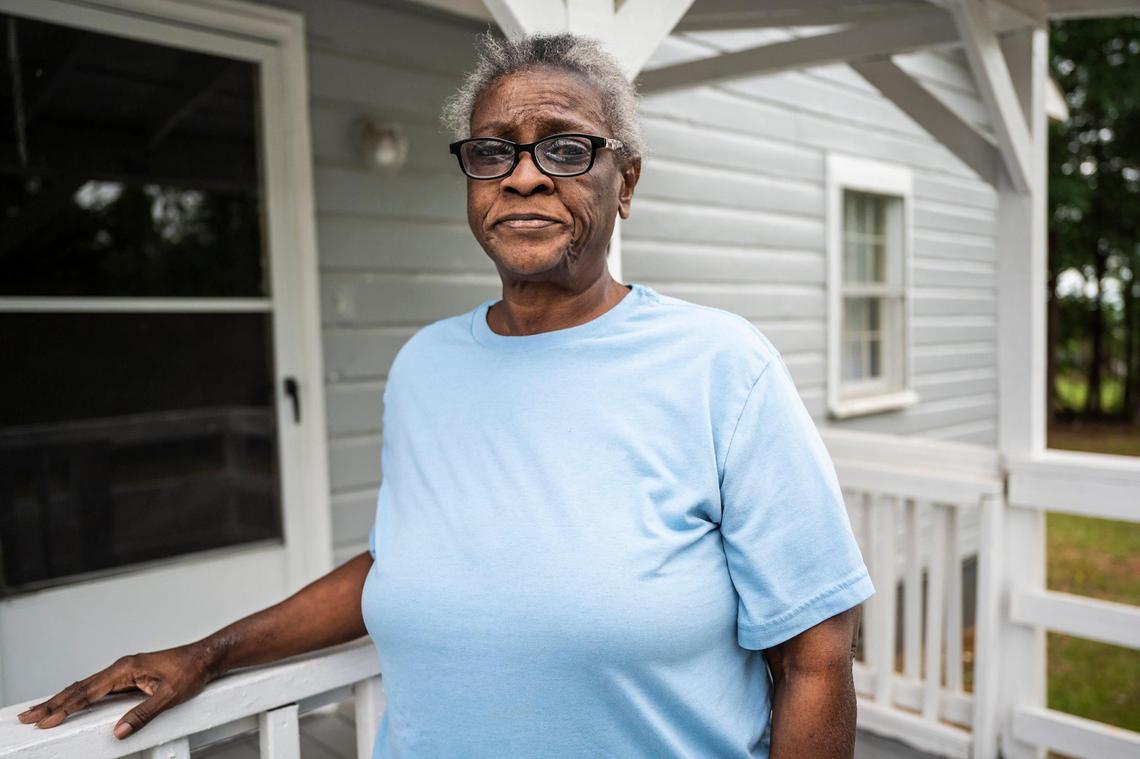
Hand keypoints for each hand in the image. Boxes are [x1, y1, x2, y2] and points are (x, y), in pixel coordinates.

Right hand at [15, 641, 220, 739]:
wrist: (206, 657)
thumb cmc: (191, 672)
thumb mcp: (170, 696)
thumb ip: (143, 713)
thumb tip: (118, 732)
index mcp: (127, 668)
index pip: (89, 692)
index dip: (66, 707)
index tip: (47, 720)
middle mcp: (121, 667)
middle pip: (80, 687)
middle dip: (53, 703)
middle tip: (28, 717)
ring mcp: (124, 671)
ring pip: (86, 687)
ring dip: (62, 699)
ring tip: (41, 712)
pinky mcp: (129, 676)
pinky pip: (97, 688)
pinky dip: (79, 696)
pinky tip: (70, 703)